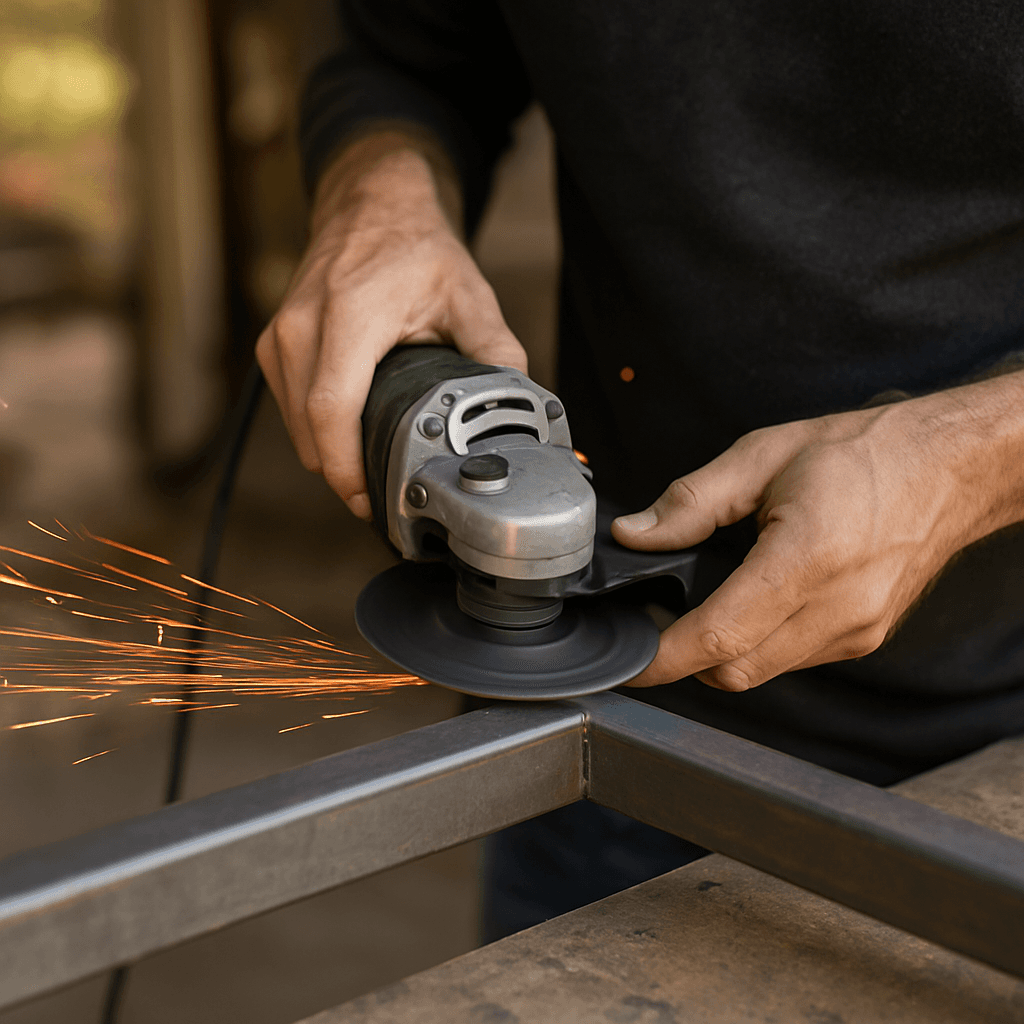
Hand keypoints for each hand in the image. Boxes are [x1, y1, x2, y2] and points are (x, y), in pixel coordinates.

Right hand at [257, 130, 526, 519]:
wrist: (371, 203)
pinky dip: (317, 432)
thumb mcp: (469, 293)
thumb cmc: (415, 245)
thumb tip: (520, 400)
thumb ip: (497, 350)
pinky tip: (351, 437)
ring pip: (295, 426)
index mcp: (349, 315)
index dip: (346, 468)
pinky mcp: (275, 344)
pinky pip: (290, 408)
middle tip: (384, 499)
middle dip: (343, 474)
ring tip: (371, 469)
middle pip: (309, 430)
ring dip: (329, 456)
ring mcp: (281, 336)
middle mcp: (302, 326)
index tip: (369, 501)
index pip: (331, 410)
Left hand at [611, 401, 984, 690]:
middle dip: (684, 657)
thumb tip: (635, 534)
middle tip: (658, 620)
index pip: (719, 637)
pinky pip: (792, 661)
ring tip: (705, 605)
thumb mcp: (762, 457)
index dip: (663, 658)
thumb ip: (691, 501)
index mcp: (808, 558)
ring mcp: (856, 631)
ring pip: (762, 671)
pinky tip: (753, 606)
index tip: (628, 662)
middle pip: (734, 670)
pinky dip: (759, 645)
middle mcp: (838, 608)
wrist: (948, 467)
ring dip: (722, 653)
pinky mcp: (863, 639)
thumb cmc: (864, 453)